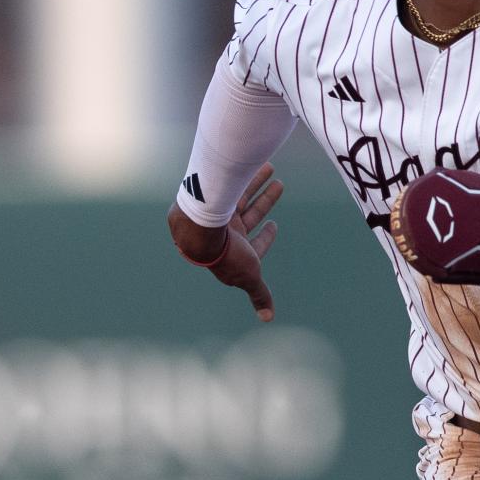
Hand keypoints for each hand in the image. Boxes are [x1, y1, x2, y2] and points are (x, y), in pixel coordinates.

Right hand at [167, 163, 283, 320]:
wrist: (199, 231)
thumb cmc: (225, 256)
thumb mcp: (249, 276)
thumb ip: (258, 294)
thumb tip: (268, 318)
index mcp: (234, 251)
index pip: (254, 243)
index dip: (267, 237)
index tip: (276, 224)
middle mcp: (227, 232)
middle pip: (251, 213)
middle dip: (265, 200)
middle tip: (280, 183)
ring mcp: (220, 215)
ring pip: (242, 195)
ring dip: (257, 182)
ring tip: (271, 166)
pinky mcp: (214, 198)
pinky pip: (233, 182)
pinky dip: (244, 173)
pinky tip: (255, 160)